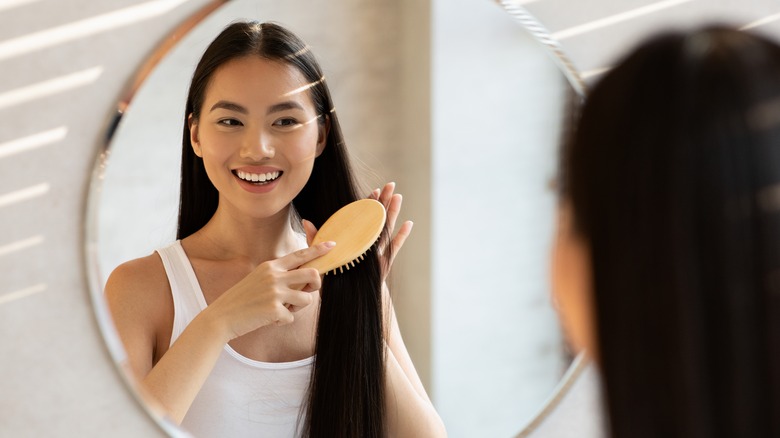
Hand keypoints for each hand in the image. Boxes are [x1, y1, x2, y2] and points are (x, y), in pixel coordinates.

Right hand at [204, 241, 334, 341]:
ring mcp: (275, 292)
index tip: (332, 245)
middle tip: (307, 292)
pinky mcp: (274, 309)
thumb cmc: (243, 300)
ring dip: (297, 308)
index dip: (318, 250)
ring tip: (281, 310)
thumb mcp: (259, 279)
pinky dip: (283, 321)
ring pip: (306, 298)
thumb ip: (280, 276)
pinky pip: (292, 317)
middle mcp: (274, 276)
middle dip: (315, 285)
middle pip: (313, 274)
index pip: (300, 255)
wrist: (222, 317)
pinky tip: (268, 319)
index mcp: (271, 266)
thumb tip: (305, 278)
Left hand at [302, 182, 411, 281]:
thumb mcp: (323, 255)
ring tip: (398, 197)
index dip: (368, 203)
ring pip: (386, 228)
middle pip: (377, 218)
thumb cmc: (336, 277)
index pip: (362, 217)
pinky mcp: (384, 262)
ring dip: (393, 212)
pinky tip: (408, 224)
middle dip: (384, 201)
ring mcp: (378, 251)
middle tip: (390, 185)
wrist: (348, 297)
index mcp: (355, 239)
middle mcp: (368, 242)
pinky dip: (402, 236)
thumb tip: (306, 221)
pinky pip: (394, 247)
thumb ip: (316, 239)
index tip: (373, 190)